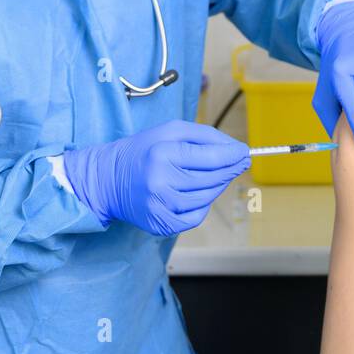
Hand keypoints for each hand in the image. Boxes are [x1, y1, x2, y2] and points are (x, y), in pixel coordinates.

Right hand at [62, 120, 249, 235]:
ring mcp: (159, 205)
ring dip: (217, 187)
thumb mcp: (170, 131)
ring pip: (206, 198)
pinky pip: (195, 217)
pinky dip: (202, 206)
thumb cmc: (144, 150)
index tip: (246, 153)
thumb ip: (205, 136)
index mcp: (162, 152)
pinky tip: (197, 194)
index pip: (210, 157)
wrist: (107, 179)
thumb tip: (236, 150)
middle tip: (241, 162)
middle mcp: (160, 180)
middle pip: (211, 179)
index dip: (233, 156)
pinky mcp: (159, 223)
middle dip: (230, 170)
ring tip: (216, 176)